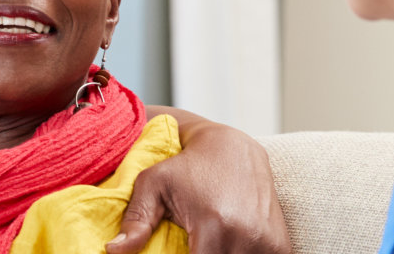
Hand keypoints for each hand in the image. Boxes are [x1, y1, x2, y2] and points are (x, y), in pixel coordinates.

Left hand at [109, 106, 288, 253]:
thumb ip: (135, 220)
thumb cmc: (188, 166)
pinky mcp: (280, 245)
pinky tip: (227, 248)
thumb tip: (113, 250)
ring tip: (206, 244)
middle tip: (189, 245)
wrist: (233, 149)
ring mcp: (268, 242)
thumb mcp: (154, 184)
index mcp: (215, 225)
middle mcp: (246, 236)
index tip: (176, 252)